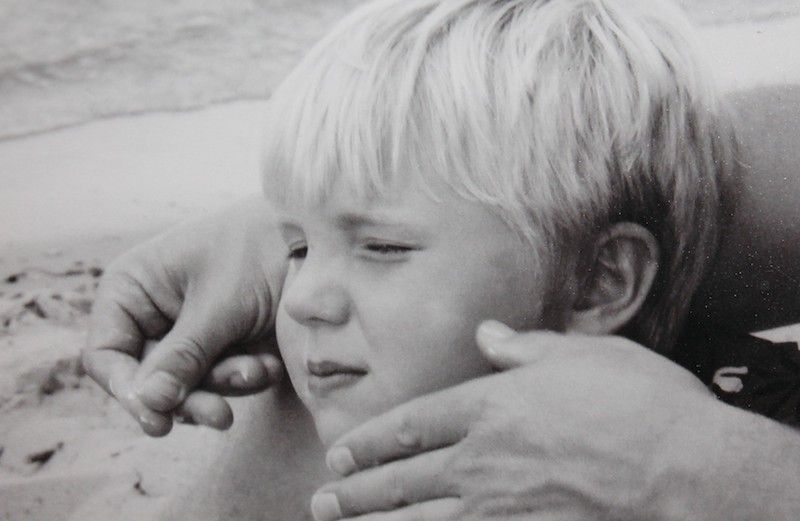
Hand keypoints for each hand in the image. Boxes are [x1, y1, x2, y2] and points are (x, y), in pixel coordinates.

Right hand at [81, 197, 286, 435]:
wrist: (315, 244)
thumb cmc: (259, 252)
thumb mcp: (220, 305)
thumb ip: (184, 356)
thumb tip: (149, 403)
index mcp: (132, 289)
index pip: (106, 354)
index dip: (126, 390)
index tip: (157, 420)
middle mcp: (152, 315)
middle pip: (148, 381)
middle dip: (189, 397)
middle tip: (221, 415)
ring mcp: (188, 334)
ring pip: (188, 389)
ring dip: (225, 385)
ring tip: (259, 369)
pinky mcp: (222, 348)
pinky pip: (221, 384)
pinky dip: (246, 379)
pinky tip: (270, 365)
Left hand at [311, 321, 726, 520]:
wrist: (686, 467)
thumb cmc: (637, 402)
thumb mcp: (580, 354)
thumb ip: (524, 346)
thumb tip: (488, 333)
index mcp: (491, 406)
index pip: (413, 423)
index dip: (372, 439)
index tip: (342, 451)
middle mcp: (483, 457)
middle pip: (404, 478)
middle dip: (358, 490)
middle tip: (323, 500)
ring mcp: (501, 504)